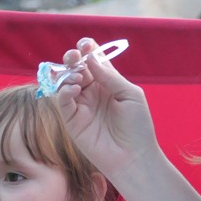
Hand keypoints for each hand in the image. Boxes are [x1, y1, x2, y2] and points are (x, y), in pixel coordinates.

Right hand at [54, 38, 161, 180]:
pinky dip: (64, 91)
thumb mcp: (130, 94)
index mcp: (108, 83)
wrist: (133, 156)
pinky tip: (74, 88)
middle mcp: (92, 92)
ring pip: (65, 82)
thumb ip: (110, 76)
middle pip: (76, 68)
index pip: (94, 61)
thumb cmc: (137, 126)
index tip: (85, 44)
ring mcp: (81, 105)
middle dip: (73, 58)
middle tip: (75, 56)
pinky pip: (62, 101)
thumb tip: (91, 58)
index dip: (87, 50)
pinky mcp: (72, 120)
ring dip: (67, 74)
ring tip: (77, 76)